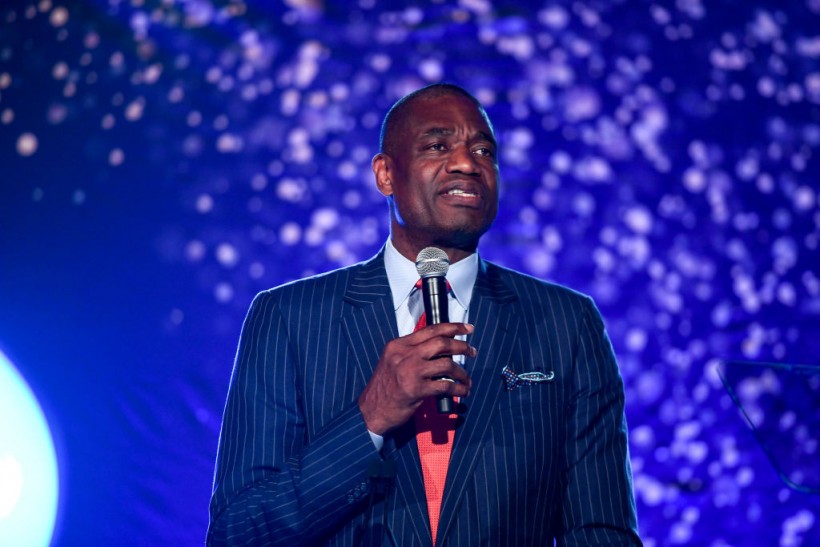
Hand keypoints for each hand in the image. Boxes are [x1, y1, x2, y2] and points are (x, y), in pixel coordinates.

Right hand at [358, 323, 475, 434]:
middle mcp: (404, 355)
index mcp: (398, 345)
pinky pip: (446, 385)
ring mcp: (410, 372)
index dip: (452, 327)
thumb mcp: (393, 362)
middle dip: (461, 346)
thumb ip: (413, 352)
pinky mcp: (416, 390)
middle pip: (441, 343)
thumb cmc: (385, 388)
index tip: (467, 328)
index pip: (430, 329)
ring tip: (466, 379)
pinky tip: (463, 391)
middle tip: (472, 351)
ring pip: (447, 364)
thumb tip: (442, 348)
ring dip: (462, 372)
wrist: (371, 411)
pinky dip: (459, 389)